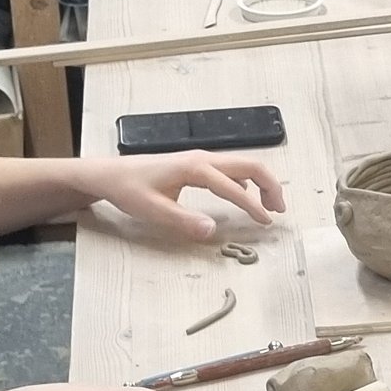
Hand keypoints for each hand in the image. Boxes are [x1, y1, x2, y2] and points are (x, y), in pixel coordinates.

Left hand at [80, 147, 284, 232]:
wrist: (111, 174)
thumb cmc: (129, 190)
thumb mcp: (153, 210)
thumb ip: (184, 221)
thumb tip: (212, 231)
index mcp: (195, 168)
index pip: (234, 187)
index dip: (253, 206)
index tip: (266, 223)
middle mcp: (203, 159)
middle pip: (249, 165)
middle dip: (270, 186)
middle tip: (279, 211)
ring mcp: (200, 159)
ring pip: (241, 166)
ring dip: (261, 182)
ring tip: (270, 206)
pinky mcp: (196, 164)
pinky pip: (230, 169)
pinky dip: (246, 182)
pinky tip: (245, 197)